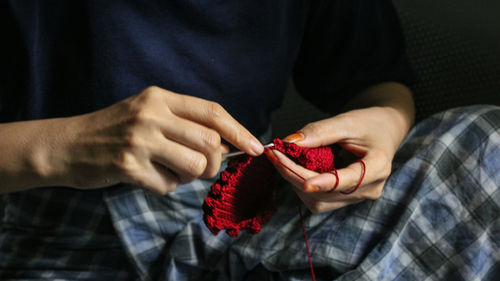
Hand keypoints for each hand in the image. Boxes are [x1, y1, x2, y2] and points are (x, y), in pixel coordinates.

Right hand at [37, 86, 263, 193]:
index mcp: (160, 97)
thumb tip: (227, 146)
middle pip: (210, 141)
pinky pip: (168, 185)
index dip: (239, 130)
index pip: (212, 111)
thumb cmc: (115, 131)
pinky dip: (165, 187)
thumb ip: (184, 124)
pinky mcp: (127, 165)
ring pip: (194, 165)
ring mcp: (139, 139)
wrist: (66, 145)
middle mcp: (152, 114)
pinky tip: (147, 177)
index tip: (255, 148)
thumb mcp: (148, 113)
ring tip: (169, 170)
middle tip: (200, 168)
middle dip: (213, 162)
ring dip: (189, 176)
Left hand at [266, 106, 410, 212]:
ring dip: (296, 182)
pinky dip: (301, 186)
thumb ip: (320, 132)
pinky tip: (294, 169)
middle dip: (296, 175)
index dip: (325, 183)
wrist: (382, 132)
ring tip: (282, 160)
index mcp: (378, 167)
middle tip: (274, 156)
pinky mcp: (345, 200)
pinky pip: (318, 200)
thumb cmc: (368, 123)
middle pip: (327, 193)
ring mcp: (357, 197)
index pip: (349, 180)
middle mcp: (370, 189)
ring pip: (319, 201)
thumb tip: (289, 142)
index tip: (304, 182)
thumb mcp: (346, 121)